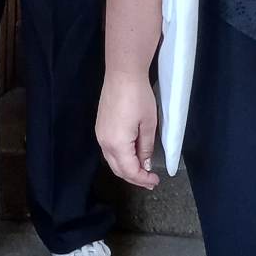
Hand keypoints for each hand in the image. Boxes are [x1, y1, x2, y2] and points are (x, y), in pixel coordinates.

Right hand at [96, 71, 159, 188]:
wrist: (122, 74)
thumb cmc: (139, 97)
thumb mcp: (148, 124)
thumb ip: (146, 147)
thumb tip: (144, 165)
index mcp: (117, 144)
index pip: (129, 171)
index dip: (142, 180)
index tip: (155, 182)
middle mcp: (104, 143)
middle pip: (118, 169)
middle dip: (134, 178)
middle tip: (149, 182)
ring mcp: (100, 135)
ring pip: (112, 161)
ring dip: (126, 168)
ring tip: (142, 171)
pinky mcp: (100, 127)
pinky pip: (109, 151)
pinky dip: (120, 158)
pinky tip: (131, 156)